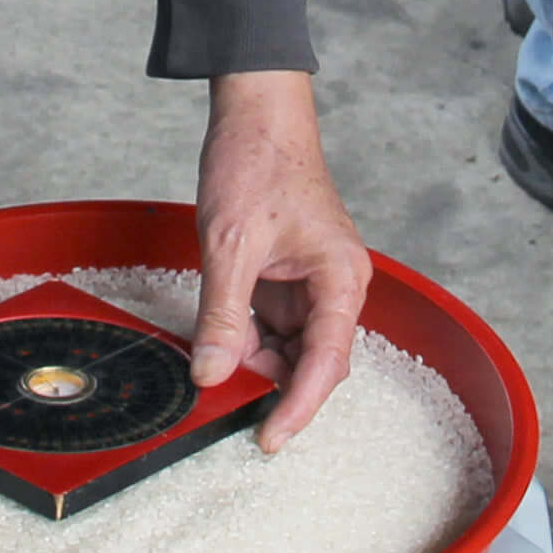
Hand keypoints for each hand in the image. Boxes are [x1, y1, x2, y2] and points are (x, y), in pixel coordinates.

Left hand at [190, 72, 374, 448]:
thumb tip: (212, 374)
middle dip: (273, 384)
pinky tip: (217, 343)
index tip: (268, 440)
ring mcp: (311, 283)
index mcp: (340, 278)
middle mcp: (335, 286)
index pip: (326, 362)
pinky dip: (246, 339)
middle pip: (313, 362)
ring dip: (255, 362)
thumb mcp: (230, 244)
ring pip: (290, 348)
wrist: (254, 111)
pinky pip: (272, 325)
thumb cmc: (257, 161)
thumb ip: (223, 315)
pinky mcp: (286, 277)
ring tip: (214, 363)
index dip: (297, 407)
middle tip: (225, 402)